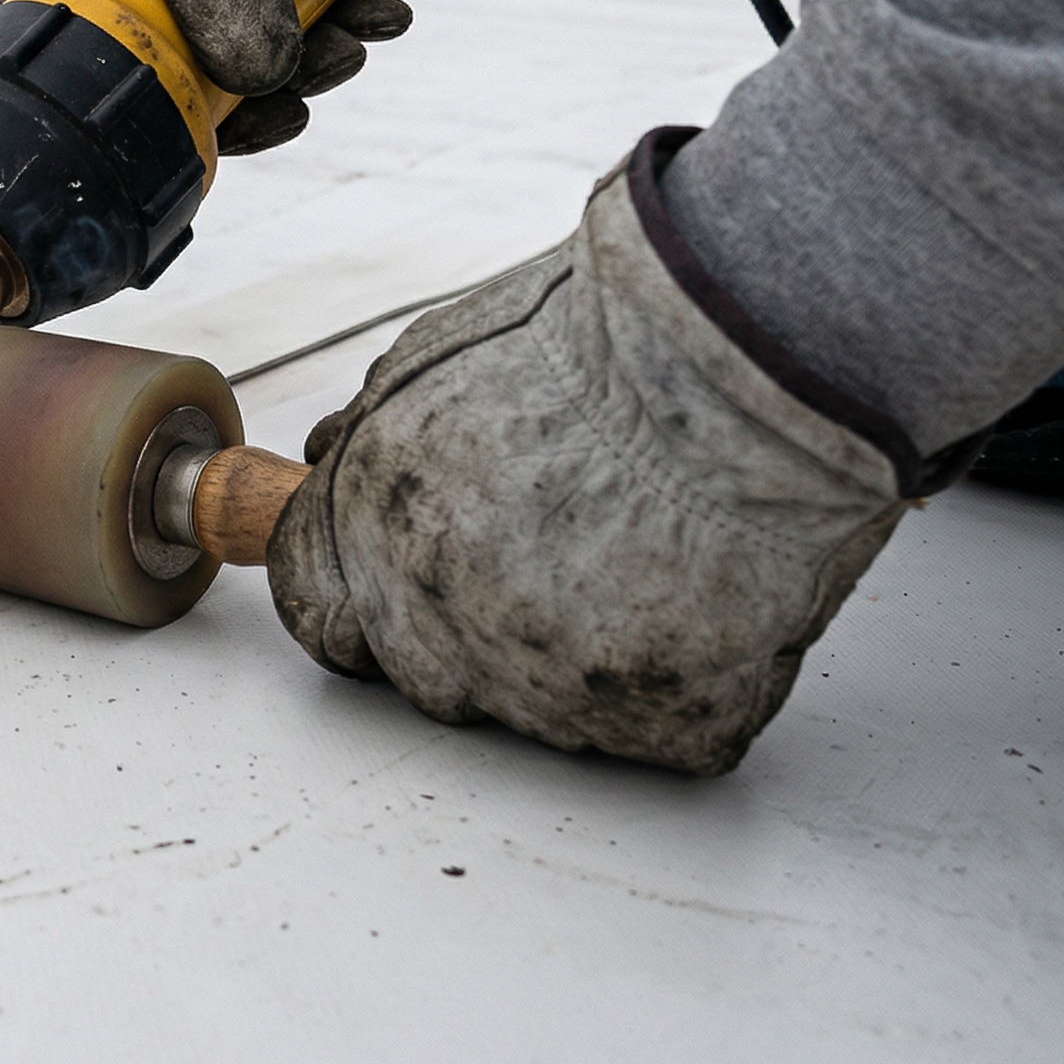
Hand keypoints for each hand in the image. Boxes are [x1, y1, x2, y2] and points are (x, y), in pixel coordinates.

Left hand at [266, 130, 978, 775]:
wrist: (749, 353)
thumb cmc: (605, 334)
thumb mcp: (437, 356)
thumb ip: (371, 438)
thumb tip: (326, 463)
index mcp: (371, 526)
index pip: (313, 610)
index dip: (352, 593)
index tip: (388, 579)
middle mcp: (443, 622)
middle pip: (417, 675)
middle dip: (461, 629)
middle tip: (550, 554)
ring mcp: (554, 690)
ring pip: (540, 711)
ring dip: (575, 653)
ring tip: (644, 548)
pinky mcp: (666, 725)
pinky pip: (658, 729)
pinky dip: (684, 677)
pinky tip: (711, 592)